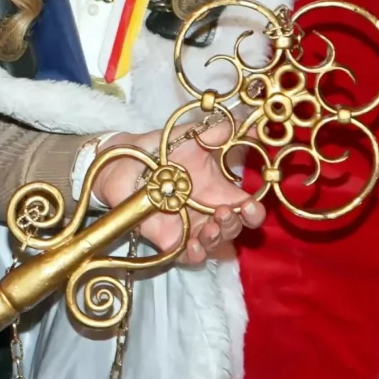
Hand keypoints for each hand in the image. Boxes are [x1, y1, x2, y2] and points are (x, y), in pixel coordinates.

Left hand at [90, 127, 265, 266]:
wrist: (124, 161)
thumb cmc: (161, 149)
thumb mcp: (192, 137)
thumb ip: (220, 132)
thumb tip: (250, 121)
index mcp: (218, 191)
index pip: (246, 209)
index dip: (254, 212)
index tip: (251, 206)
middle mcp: (208, 212)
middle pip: (233, 229)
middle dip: (234, 224)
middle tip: (223, 212)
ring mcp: (190, 228)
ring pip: (214, 244)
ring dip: (217, 239)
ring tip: (209, 228)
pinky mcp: (170, 240)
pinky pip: (188, 256)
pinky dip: (195, 254)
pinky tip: (193, 244)